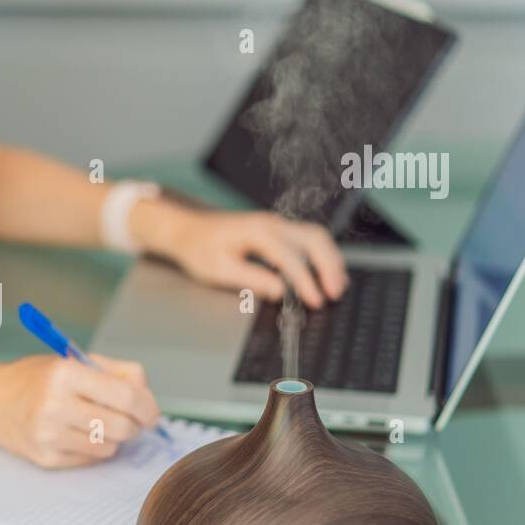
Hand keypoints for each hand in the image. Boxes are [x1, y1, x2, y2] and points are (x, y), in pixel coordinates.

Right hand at [0, 354, 160, 467]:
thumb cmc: (39, 379)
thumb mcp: (75, 362)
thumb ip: (117, 372)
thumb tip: (147, 396)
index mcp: (65, 374)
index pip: (125, 396)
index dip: (148, 406)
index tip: (151, 412)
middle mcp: (54, 405)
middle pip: (122, 427)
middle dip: (135, 426)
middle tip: (133, 421)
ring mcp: (48, 435)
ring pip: (109, 447)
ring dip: (113, 437)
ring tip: (97, 423)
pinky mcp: (45, 458)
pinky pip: (90, 459)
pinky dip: (93, 448)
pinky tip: (77, 434)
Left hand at [139, 202, 347, 308]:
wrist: (187, 230)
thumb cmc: (199, 248)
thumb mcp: (219, 270)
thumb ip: (252, 279)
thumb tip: (280, 291)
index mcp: (257, 231)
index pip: (290, 257)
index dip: (305, 281)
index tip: (314, 301)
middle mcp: (271, 223)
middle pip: (313, 239)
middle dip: (329, 266)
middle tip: (335, 293)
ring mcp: (277, 224)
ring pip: (316, 236)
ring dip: (330, 259)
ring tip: (337, 285)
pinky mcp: (278, 230)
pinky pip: (308, 238)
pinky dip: (322, 255)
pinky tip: (326, 273)